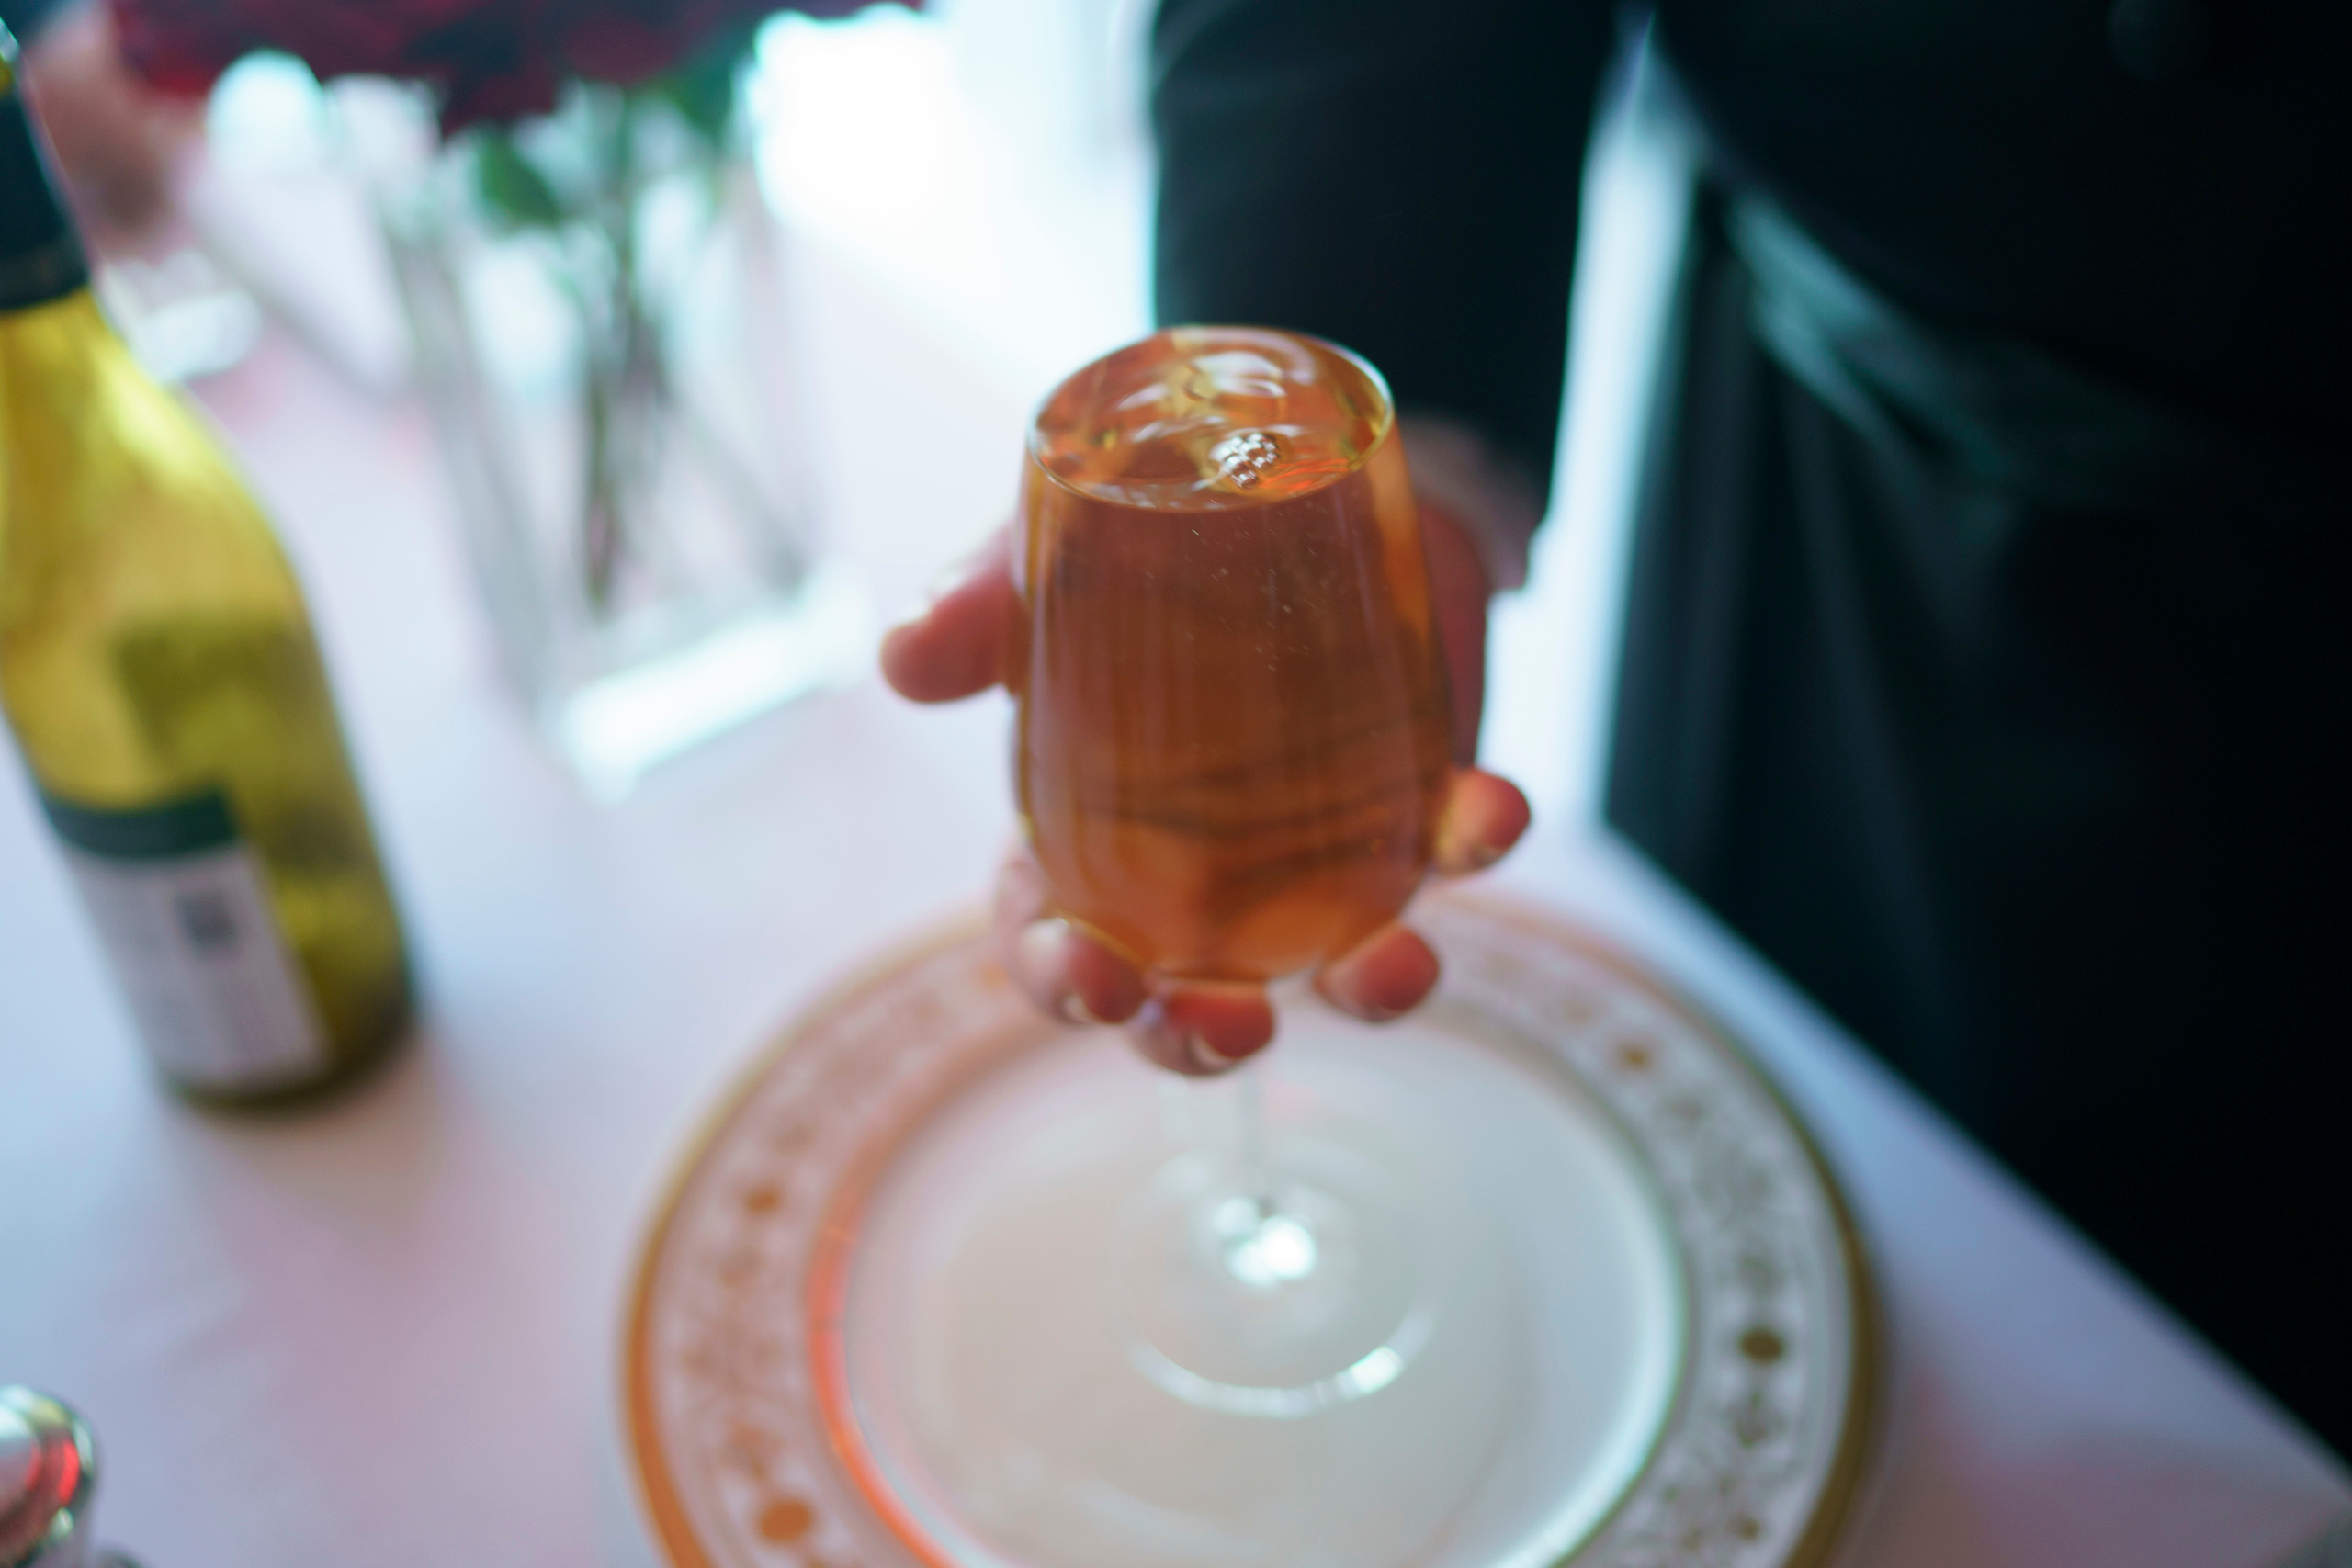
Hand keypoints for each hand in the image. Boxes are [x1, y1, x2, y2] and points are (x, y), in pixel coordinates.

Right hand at [881, 503, 1529, 1074]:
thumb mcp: (1045, 559)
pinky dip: (1474, 839)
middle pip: (1187, 998)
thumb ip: (980, 609)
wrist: (1290, 467)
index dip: (1062, 984)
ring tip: (1392, 969)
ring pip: (1335, 963)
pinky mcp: (1414, 803)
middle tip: (1229, 1026)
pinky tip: (1490, 810)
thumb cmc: (1142, 538)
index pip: (1055, 942)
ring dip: (1368, 990)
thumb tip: (902, 658)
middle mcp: (1202, 874)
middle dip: (1200, 1039)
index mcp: (1087, 836)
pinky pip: (1451, 846)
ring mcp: (1317, 853)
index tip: (1091, 982)